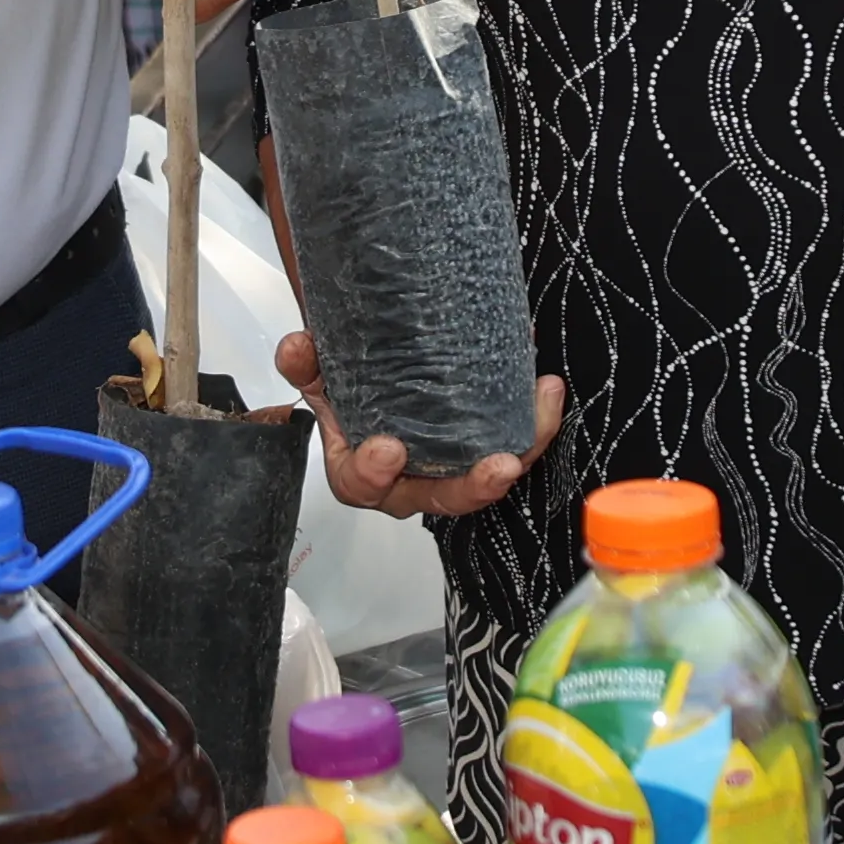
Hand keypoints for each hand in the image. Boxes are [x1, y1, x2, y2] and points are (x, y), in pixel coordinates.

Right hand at [277, 326, 561, 517]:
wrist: (376, 380)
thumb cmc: (349, 390)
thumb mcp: (320, 374)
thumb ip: (306, 363)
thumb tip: (299, 345)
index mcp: (360, 471)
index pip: (362, 485)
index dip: (374, 473)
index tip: (387, 449)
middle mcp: (408, 481)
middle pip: (441, 498)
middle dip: (471, 486)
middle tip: (498, 466)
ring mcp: (449, 471)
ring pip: (487, 480)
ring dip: (519, 452)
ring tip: (540, 415)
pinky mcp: (480, 452)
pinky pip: (511, 448)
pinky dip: (532, 425)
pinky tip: (544, 390)